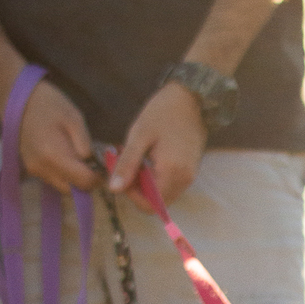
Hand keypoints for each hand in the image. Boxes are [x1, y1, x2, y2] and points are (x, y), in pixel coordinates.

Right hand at [18, 79, 98, 192]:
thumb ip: (86, 144)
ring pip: (64, 187)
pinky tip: (65, 155)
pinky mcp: (31, 168)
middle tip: (93, 163)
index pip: (84, 182)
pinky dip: (64, 173)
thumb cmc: (49, 104)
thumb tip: (96, 164)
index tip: (104, 166)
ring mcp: (34, 170)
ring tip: (79, 157)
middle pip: (74, 190)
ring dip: (75, 178)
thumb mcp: (74, 118)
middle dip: (87, 180)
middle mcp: (42, 168)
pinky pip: (53, 179)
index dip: (98, 177)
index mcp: (54, 156)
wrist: (18, 99)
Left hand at [108, 82, 207, 209]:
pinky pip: (169, 185)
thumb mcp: (139, 135)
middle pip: (155, 202)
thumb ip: (127, 164)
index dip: (131, 194)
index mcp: (172, 173)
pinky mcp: (190, 171)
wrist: (191, 98)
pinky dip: (155, 178)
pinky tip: (148, 157)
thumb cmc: (163, 112)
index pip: (149, 204)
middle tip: (125, 163)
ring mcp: (189, 177)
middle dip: (137, 188)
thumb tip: (113, 189)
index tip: (121, 172)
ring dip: (145, 183)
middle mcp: (184, 180)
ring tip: (137, 157)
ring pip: (162, 195)